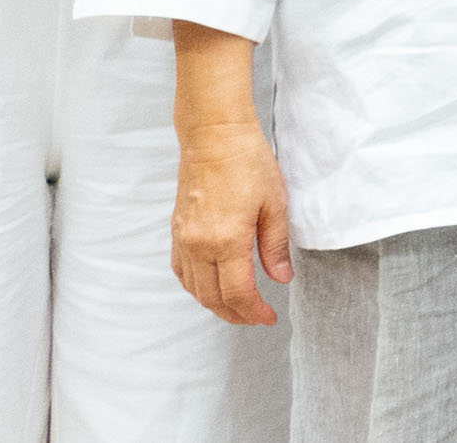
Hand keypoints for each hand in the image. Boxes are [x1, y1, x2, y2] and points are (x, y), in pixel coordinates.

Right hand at [170, 116, 295, 325]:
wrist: (214, 137)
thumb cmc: (247, 163)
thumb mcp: (275, 205)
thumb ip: (275, 246)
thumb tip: (281, 278)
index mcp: (225, 241)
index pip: (237, 293)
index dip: (253, 312)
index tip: (268, 318)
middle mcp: (198, 245)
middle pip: (212, 297)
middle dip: (235, 314)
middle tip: (256, 318)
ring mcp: (183, 239)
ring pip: (194, 288)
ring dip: (214, 304)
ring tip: (238, 308)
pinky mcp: (176, 231)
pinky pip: (181, 270)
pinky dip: (196, 286)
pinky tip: (210, 287)